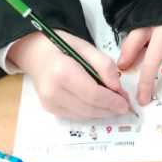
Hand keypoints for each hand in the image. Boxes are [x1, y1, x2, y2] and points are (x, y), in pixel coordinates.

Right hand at [7, 31, 131, 118]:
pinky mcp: (49, 109)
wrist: (35, 53)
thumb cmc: (62, 46)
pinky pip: (76, 115)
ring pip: (83, 115)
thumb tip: (117, 88)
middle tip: (124, 105)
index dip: (112, 101)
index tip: (126, 102)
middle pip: (89, 108)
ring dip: (102, 113)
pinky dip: (90, 112)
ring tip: (114, 105)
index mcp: (62, 72)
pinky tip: (99, 105)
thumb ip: (104, 65)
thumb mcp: (86, 47)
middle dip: (110, 109)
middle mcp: (53, 91)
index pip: (92, 94)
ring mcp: (49, 103)